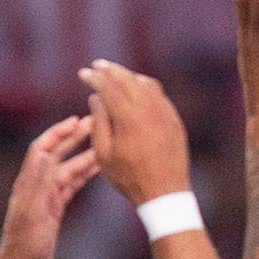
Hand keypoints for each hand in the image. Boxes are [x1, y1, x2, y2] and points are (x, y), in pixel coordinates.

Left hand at [0, 113, 101, 258]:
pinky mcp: (55, 207)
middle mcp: (37, 184)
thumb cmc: (24, 242)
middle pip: (58, 154)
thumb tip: (43, 153)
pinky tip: (98, 167)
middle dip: (75, 137)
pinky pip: (72, 185)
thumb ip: (37, 182)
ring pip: (69, 169)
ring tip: (104, 143)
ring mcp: (47, 195)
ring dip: (85, 155)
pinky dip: (85, 175)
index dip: (58, 132)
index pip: (42, 148)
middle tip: (95, 123)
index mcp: (29, 182)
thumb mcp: (31, 211)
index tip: (75, 120)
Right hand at [81, 60, 193, 208]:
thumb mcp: (104, 154)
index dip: (94, 77)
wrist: (165, 193)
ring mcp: (165, 113)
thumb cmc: (130, 178)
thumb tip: (96, 97)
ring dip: (129, 75)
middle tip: (98, 66)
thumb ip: (99, 122)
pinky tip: (137, 90)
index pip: (109, 86)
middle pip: (128, 78)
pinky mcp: (174, 120)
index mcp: (129, 118)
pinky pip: (159, 95)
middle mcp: (149, 110)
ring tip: (116, 75)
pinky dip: (145, 86)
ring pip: (146, 83)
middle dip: (110, 70)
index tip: (83, 74)